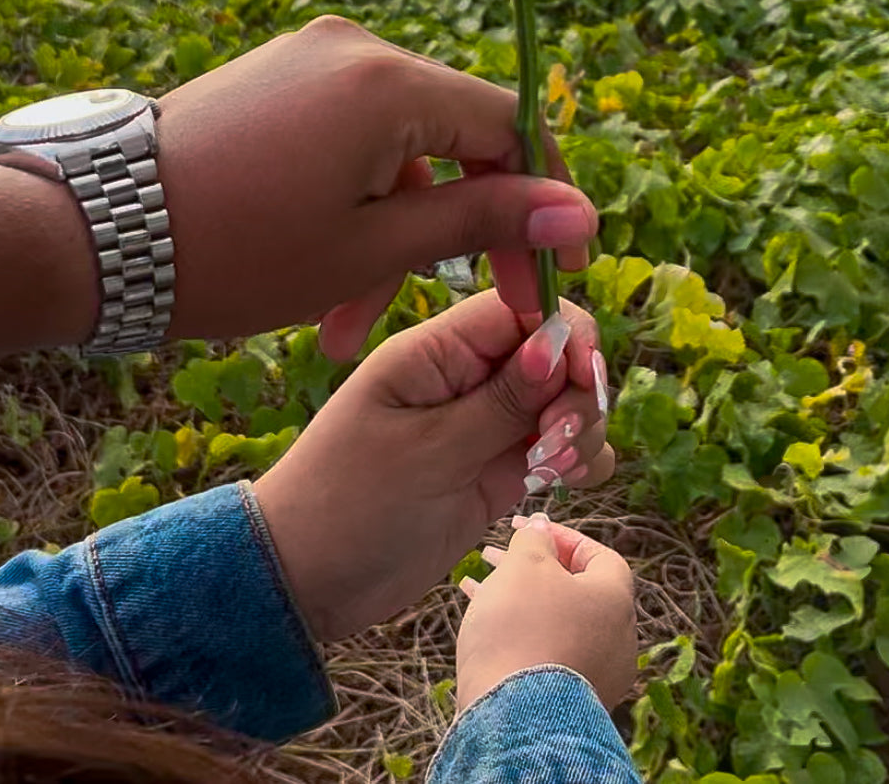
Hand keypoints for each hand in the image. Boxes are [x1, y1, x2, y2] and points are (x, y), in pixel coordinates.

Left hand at [156, 16, 596, 355]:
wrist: (92, 232)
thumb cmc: (235, 250)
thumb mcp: (372, 247)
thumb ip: (482, 219)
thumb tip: (575, 209)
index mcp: (388, 81)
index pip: (509, 125)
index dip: (544, 199)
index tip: (557, 267)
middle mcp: (353, 49)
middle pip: (451, 138)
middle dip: (461, 231)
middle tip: (481, 307)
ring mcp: (308, 60)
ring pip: (394, 150)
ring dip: (393, 234)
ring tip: (351, 326)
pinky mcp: (275, 81)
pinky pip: (344, 140)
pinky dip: (352, 204)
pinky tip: (326, 277)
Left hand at [252, 292, 614, 642]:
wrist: (308, 580)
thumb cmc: (351, 505)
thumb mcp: (428, 452)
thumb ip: (502, 402)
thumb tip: (559, 342)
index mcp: (434, 351)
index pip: (519, 309)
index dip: (564, 336)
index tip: (581, 382)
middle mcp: (463, 377)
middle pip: (552, 353)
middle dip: (576, 391)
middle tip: (554, 442)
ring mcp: (481, 423)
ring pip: (562, 401)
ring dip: (579, 428)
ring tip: (552, 469)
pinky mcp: (493, 467)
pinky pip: (554, 446)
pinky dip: (575, 458)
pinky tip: (563, 482)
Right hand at [455, 513, 636, 710]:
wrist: (513, 716)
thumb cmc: (523, 629)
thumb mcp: (525, 565)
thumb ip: (534, 538)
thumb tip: (541, 527)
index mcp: (616, 600)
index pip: (599, 554)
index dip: (562, 536)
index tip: (528, 530)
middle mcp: (617, 638)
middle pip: (575, 588)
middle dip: (532, 567)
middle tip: (494, 554)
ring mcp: (599, 673)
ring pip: (556, 620)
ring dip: (519, 598)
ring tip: (478, 582)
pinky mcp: (572, 699)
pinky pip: (547, 651)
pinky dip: (519, 631)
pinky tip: (481, 617)